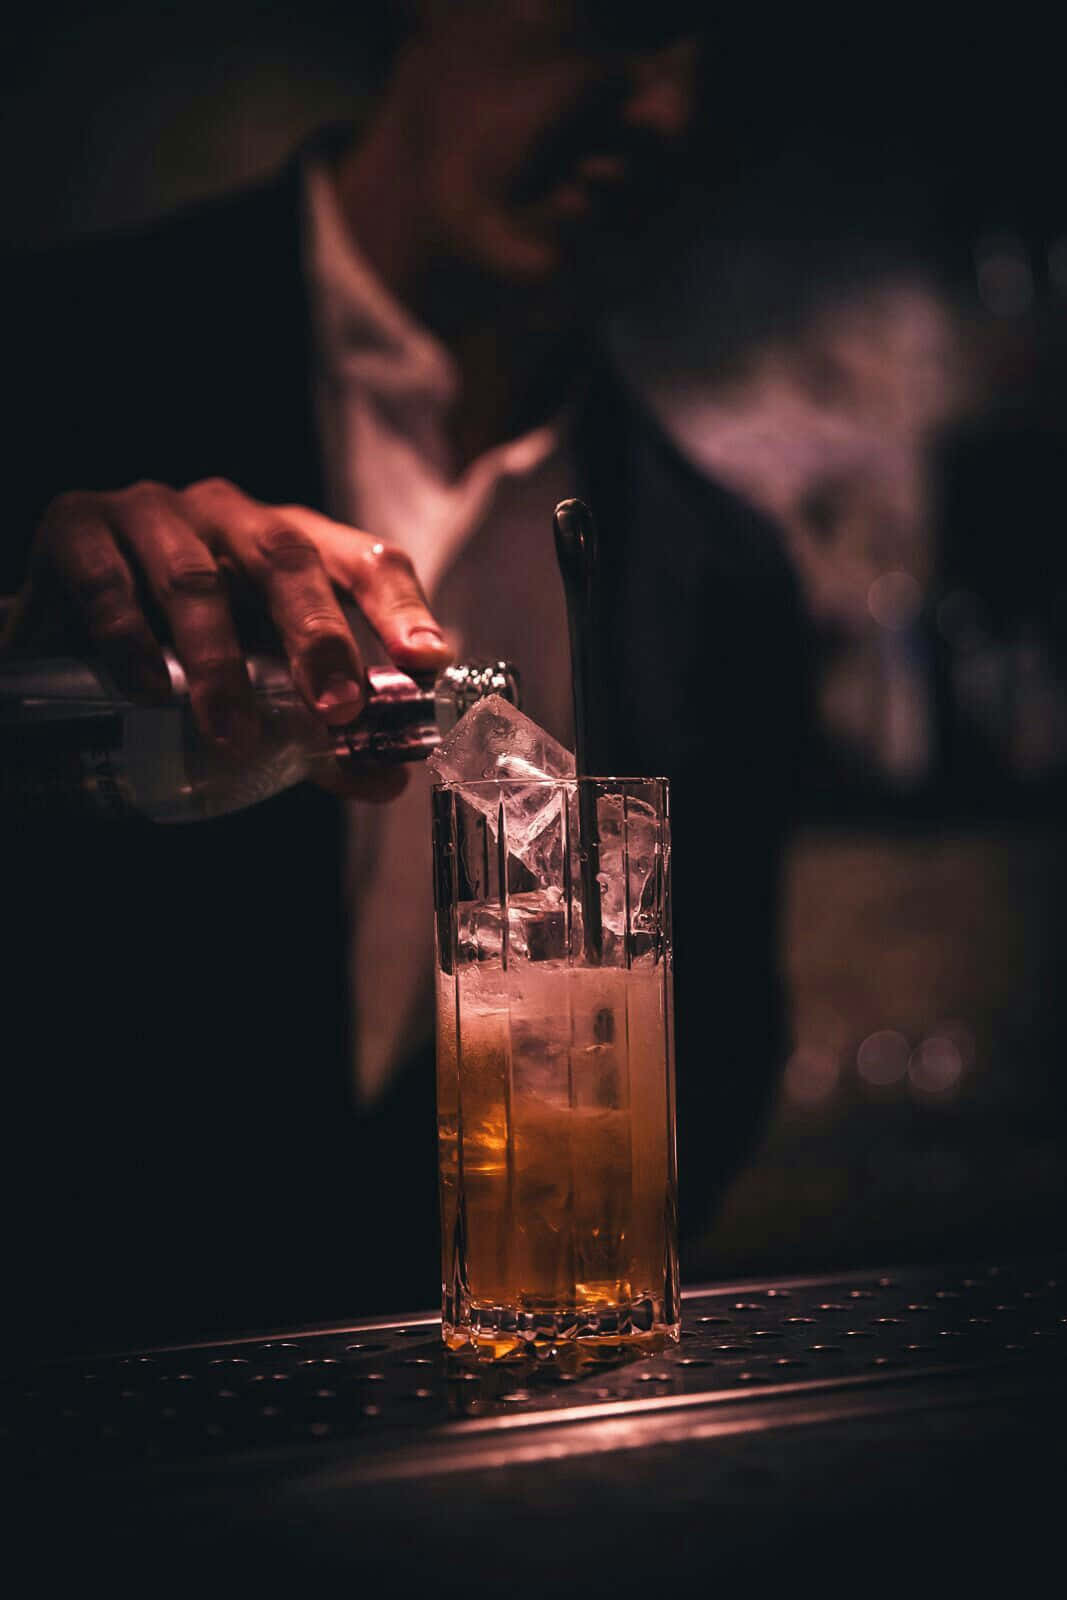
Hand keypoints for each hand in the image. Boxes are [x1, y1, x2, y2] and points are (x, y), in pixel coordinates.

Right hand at [2, 478, 452, 799]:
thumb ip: (320, 731)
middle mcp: (229, 515)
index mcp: (290, 542)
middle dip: (319, 636)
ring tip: (233, 732)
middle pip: (287, 559)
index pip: (364, 558)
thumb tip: (386, 779)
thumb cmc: (182, 645)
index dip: (401, 607)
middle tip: (338, 709)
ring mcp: (152, 516)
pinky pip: (108, 583)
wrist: (69, 626)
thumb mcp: (258, 683)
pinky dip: (131, 640)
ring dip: (219, 661)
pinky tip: (150, 691)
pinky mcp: (78, 531)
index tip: (427, 662)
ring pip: (195, 579)